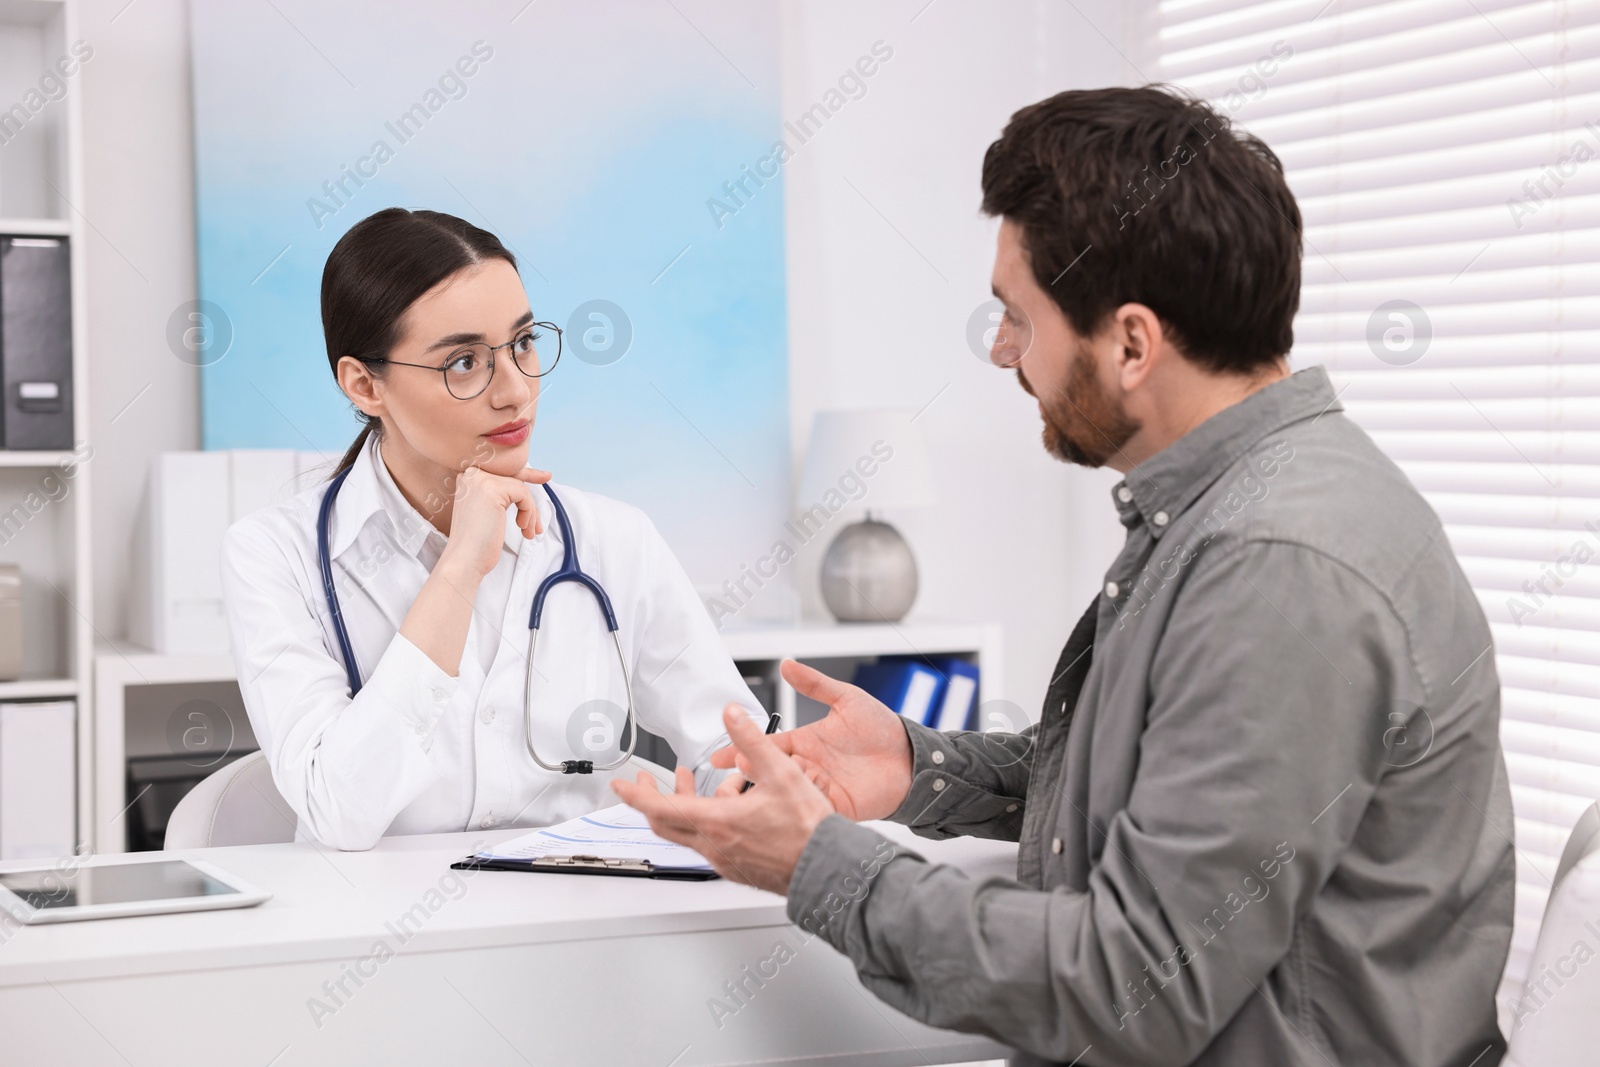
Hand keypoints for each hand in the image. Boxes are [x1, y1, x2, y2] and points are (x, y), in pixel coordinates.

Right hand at [438, 465, 550, 578]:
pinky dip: (528, 513)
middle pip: (514, 480)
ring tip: (527, 532)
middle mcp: (472, 474)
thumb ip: (501, 494)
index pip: (504, 471)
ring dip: (530, 513)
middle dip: (529, 504)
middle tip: (538, 526)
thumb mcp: (488, 511)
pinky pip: (523, 494)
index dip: (526, 474)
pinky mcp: (492, 489)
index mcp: (469, 478)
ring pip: (521, 488)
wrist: (465, 560)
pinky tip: (522, 528)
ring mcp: (481, 480)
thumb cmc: (477, 543)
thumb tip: (530, 481)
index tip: (545, 477)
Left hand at [612, 706, 833, 892]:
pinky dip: (712, 820)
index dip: (634, 796)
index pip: (658, 810)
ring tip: (710, 784)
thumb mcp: (780, 771)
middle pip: (666, 823)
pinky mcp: (738, 867)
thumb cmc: (808, 830)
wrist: (827, 868)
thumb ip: (751, 740)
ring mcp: (724, 860)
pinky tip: (738, 806)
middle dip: (654, 798)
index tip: (619, 786)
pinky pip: (711, 842)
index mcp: (717, 823)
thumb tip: (731, 714)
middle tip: (647, 783)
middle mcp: (714, 846)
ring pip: (692, 831)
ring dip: (691, 805)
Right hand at [712, 660, 912, 822]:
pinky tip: (786, 801)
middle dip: (752, 769)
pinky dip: (796, 805)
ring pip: (785, 790)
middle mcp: (808, 766)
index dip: (742, 749)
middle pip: (770, 770)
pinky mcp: (833, 805)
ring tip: (758, 781)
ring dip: (771, 787)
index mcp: (805, 742)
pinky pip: (809, 806)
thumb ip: (815, 684)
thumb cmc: (882, 729)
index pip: (766, 745)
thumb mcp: (847, 699)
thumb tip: (788, 663)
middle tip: (740, 764)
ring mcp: (819, 787)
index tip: (719, 756)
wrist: (912, 758)